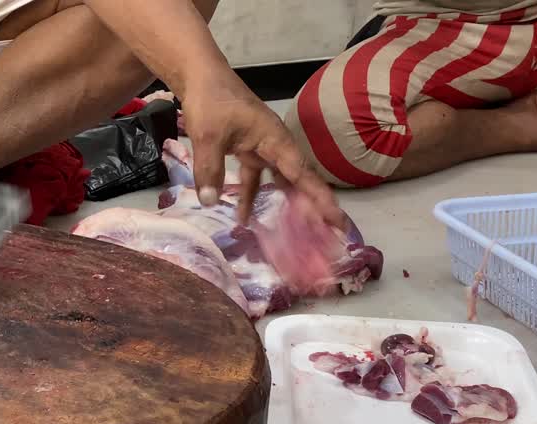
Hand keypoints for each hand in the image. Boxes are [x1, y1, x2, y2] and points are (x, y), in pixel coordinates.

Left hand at [183, 72, 343, 229]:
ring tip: (294, 233)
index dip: (319, 198)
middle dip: (310, 206)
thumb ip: (210, 169)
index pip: (301, 173)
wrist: (201, 76)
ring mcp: (261, 147)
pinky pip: (255, 178)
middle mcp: (274, 145)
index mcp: (275, 139)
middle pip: (297, 179)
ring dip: (285, 204)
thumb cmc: (211, 100)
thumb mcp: (208, 136)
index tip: (336, 218)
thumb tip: (210, 202)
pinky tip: (244, 218)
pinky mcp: (247, 150)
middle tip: (326, 233)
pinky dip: (251, 196)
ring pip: (279, 180)